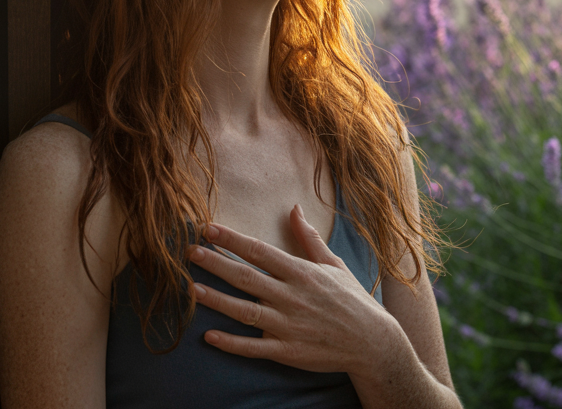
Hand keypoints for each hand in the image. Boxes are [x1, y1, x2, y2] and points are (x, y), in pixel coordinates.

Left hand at [188, 205, 405, 376]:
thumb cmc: (352, 300)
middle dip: (215, 263)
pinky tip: (209, 336)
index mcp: (301, 273)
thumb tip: (294, 208)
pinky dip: (231, 343)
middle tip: (189, 252)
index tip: (208, 229)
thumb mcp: (334, 264)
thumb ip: (309, 238)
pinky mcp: (287, 351)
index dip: (232, 239)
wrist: (372, 343)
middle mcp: (291, 297)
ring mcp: (288, 326)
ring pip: (244, 311)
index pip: (260, 251)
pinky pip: (253, 347)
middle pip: (246, 277)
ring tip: (191, 288)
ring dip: (216, 300)